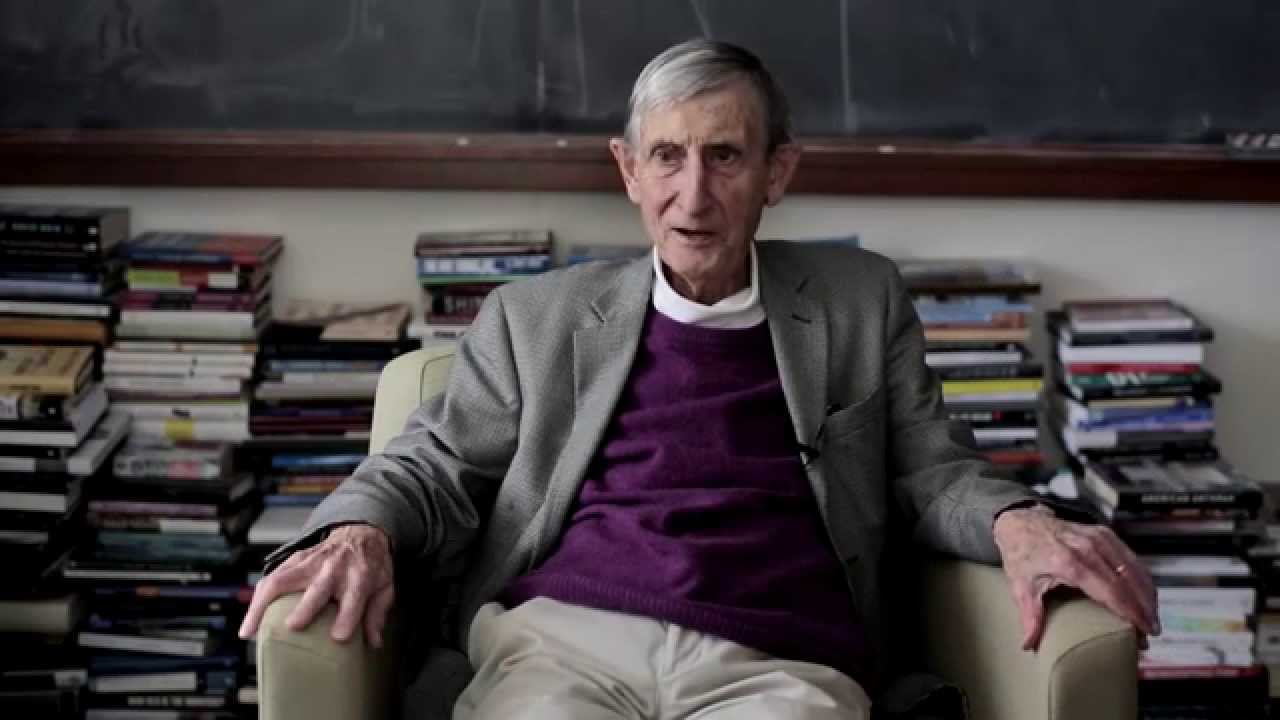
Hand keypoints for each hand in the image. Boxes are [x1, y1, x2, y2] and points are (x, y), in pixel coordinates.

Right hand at [238, 523, 395, 647]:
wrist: (360, 533)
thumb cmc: (370, 566)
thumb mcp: (385, 587)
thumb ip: (377, 613)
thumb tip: (373, 642)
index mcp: (360, 575)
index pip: (355, 597)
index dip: (348, 617)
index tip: (338, 637)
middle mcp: (333, 568)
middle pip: (317, 588)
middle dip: (305, 607)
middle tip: (293, 626)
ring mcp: (311, 562)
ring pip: (281, 580)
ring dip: (263, 604)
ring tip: (250, 630)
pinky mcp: (294, 560)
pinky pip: (271, 577)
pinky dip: (257, 598)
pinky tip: (250, 620)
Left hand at [993, 505, 1159, 651]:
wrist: (1020, 522)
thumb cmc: (1021, 554)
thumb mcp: (1021, 586)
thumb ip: (1030, 616)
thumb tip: (1029, 645)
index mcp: (1069, 563)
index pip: (1111, 591)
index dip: (1131, 613)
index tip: (1142, 632)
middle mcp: (1088, 548)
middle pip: (1127, 582)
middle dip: (1144, 609)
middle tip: (1151, 632)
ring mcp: (1098, 538)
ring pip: (1134, 569)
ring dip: (1147, 594)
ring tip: (1152, 617)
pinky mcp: (1104, 533)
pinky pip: (1130, 557)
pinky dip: (1142, 577)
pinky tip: (1146, 594)